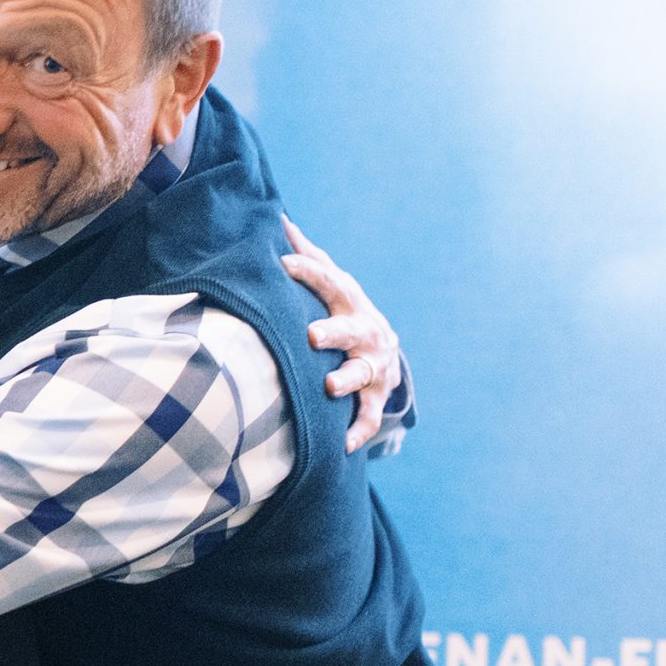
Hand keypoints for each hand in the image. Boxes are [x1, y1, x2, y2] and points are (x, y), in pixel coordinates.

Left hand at [279, 216, 402, 453]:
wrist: (385, 348)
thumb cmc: (343, 310)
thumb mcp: (332, 283)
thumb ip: (308, 257)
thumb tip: (280, 220)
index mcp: (350, 302)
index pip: (331, 282)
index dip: (309, 272)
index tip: (284, 263)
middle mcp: (367, 332)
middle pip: (351, 329)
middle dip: (334, 331)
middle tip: (312, 335)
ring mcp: (374, 365)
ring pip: (363, 373)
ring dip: (347, 379)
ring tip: (329, 385)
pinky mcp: (376, 395)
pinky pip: (369, 415)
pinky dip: (359, 430)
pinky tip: (346, 444)